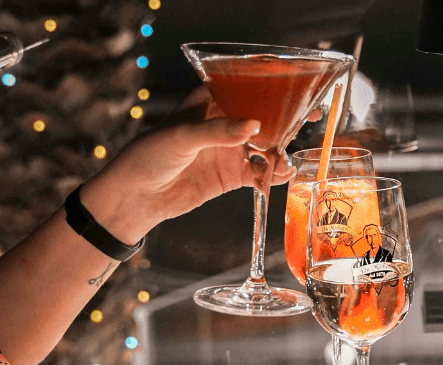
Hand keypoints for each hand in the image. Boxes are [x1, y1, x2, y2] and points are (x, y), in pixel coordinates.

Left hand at [79, 87, 296, 243]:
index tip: (293, 90)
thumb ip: (218, 132)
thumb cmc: (148, 156)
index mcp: (208, 104)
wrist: (136, 198)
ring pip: (264, 147)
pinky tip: (279, 176)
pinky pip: (258, 174)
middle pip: (261, 118)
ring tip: (285, 160)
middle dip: (285, 119)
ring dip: (279, 152)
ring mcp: (228, 151)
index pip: (243, 89)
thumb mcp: (182, 137)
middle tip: (307, 119)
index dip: (269, 88)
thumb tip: (254, 126)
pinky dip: (272, 176)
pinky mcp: (230, 177)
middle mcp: (222, 125)